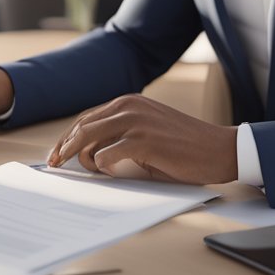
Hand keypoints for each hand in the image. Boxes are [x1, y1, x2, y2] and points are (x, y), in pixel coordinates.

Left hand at [47, 94, 236, 183]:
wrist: (219, 149)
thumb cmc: (182, 146)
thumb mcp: (146, 130)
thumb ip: (119, 134)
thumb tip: (85, 154)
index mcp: (128, 102)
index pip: (85, 118)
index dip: (66, 137)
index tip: (56, 154)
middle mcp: (128, 106)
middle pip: (81, 127)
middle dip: (63, 148)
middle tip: (54, 165)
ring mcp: (135, 122)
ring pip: (88, 139)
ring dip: (80, 158)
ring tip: (87, 171)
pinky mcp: (143, 141)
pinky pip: (106, 156)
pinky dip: (102, 166)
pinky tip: (110, 172)